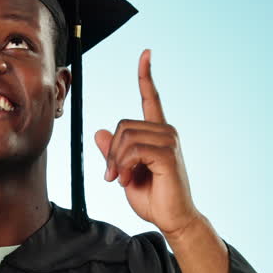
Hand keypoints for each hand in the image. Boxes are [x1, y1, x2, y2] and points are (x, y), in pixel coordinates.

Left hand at [94, 49, 200, 237]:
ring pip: (125, 137)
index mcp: (158, 132)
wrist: (173, 219)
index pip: (152, 97)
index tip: (146, 53)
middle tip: (112, 176)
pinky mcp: (168, 154)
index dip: (146, 75)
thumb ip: (114, 152)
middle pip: (122, 125)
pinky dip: (123, 166)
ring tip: (121, 180)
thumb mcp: (125, 172)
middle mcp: (166, 131)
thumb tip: (99, 131)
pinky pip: (133, 149)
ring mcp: (169, 141)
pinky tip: (127, 180)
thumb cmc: (153, 197)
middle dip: (111, 152)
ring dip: (115, 162)